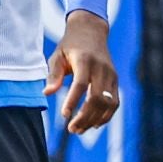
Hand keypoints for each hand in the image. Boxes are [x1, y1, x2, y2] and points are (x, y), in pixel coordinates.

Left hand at [45, 10, 118, 134]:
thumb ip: (53, 75)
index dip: (73, 101)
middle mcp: (101, 68)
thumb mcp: (57, 56)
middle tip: (71, 129)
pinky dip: (106, 116)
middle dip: (85, 117)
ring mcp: (111, 75)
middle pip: (96, 98)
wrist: (91, 31)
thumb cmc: (70, 45)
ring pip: (108, 103)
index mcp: (85, 61)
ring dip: (94, 120)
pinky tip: (93, 125)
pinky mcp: (115, 80)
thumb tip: (47, 93)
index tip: (64, 115)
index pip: (81, 84)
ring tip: (79, 130)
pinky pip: (114, 102)